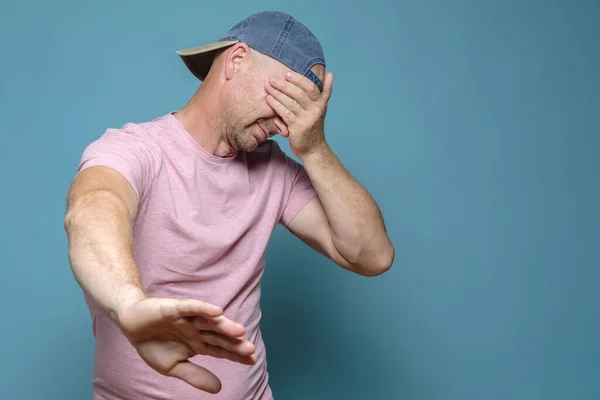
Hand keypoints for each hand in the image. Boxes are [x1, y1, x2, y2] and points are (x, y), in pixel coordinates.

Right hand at [117, 297, 255, 393]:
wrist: (130, 325)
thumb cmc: (152, 344)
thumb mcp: (173, 367)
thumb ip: (195, 376)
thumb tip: (219, 388)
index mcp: (198, 344)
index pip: (221, 350)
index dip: (235, 355)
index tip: (252, 360)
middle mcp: (197, 330)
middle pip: (219, 336)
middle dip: (234, 343)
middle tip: (250, 349)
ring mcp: (188, 318)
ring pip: (209, 322)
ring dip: (224, 325)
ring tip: (239, 331)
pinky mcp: (175, 308)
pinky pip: (192, 307)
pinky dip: (204, 308)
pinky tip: (217, 311)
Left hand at [265, 70, 333, 158]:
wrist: (313, 149)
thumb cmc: (313, 126)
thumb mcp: (321, 108)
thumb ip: (325, 91)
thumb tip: (330, 74)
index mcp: (320, 103)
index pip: (311, 87)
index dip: (299, 79)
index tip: (287, 74)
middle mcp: (316, 110)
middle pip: (299, 94)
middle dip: (285, 85)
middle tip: (272, 79)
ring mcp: (307, 119)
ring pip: (291, 103)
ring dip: (278, 94)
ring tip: (268, 87)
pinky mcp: (298, 128)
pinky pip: (286, 113)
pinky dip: (276, 105)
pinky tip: (269, 100)